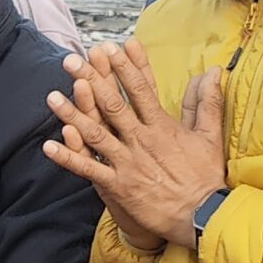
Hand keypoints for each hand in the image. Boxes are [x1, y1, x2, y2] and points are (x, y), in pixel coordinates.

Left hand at [44, 39, 227, 248]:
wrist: (203, 215)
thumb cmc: (206, 177)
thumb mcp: (210, 136)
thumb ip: (207, 102)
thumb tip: (213, 71)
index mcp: (162, 126)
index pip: (140, 89)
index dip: (124, 67)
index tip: (111, 47)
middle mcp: (142, 140)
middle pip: (112, 105)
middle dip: (90, 80)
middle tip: (71, 61)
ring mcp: (128, 162)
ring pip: (95, 133)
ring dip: (72, 114)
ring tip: (52, 96)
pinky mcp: (119, 185)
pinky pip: (89, 169)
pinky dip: (69, 158)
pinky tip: (49, 146)